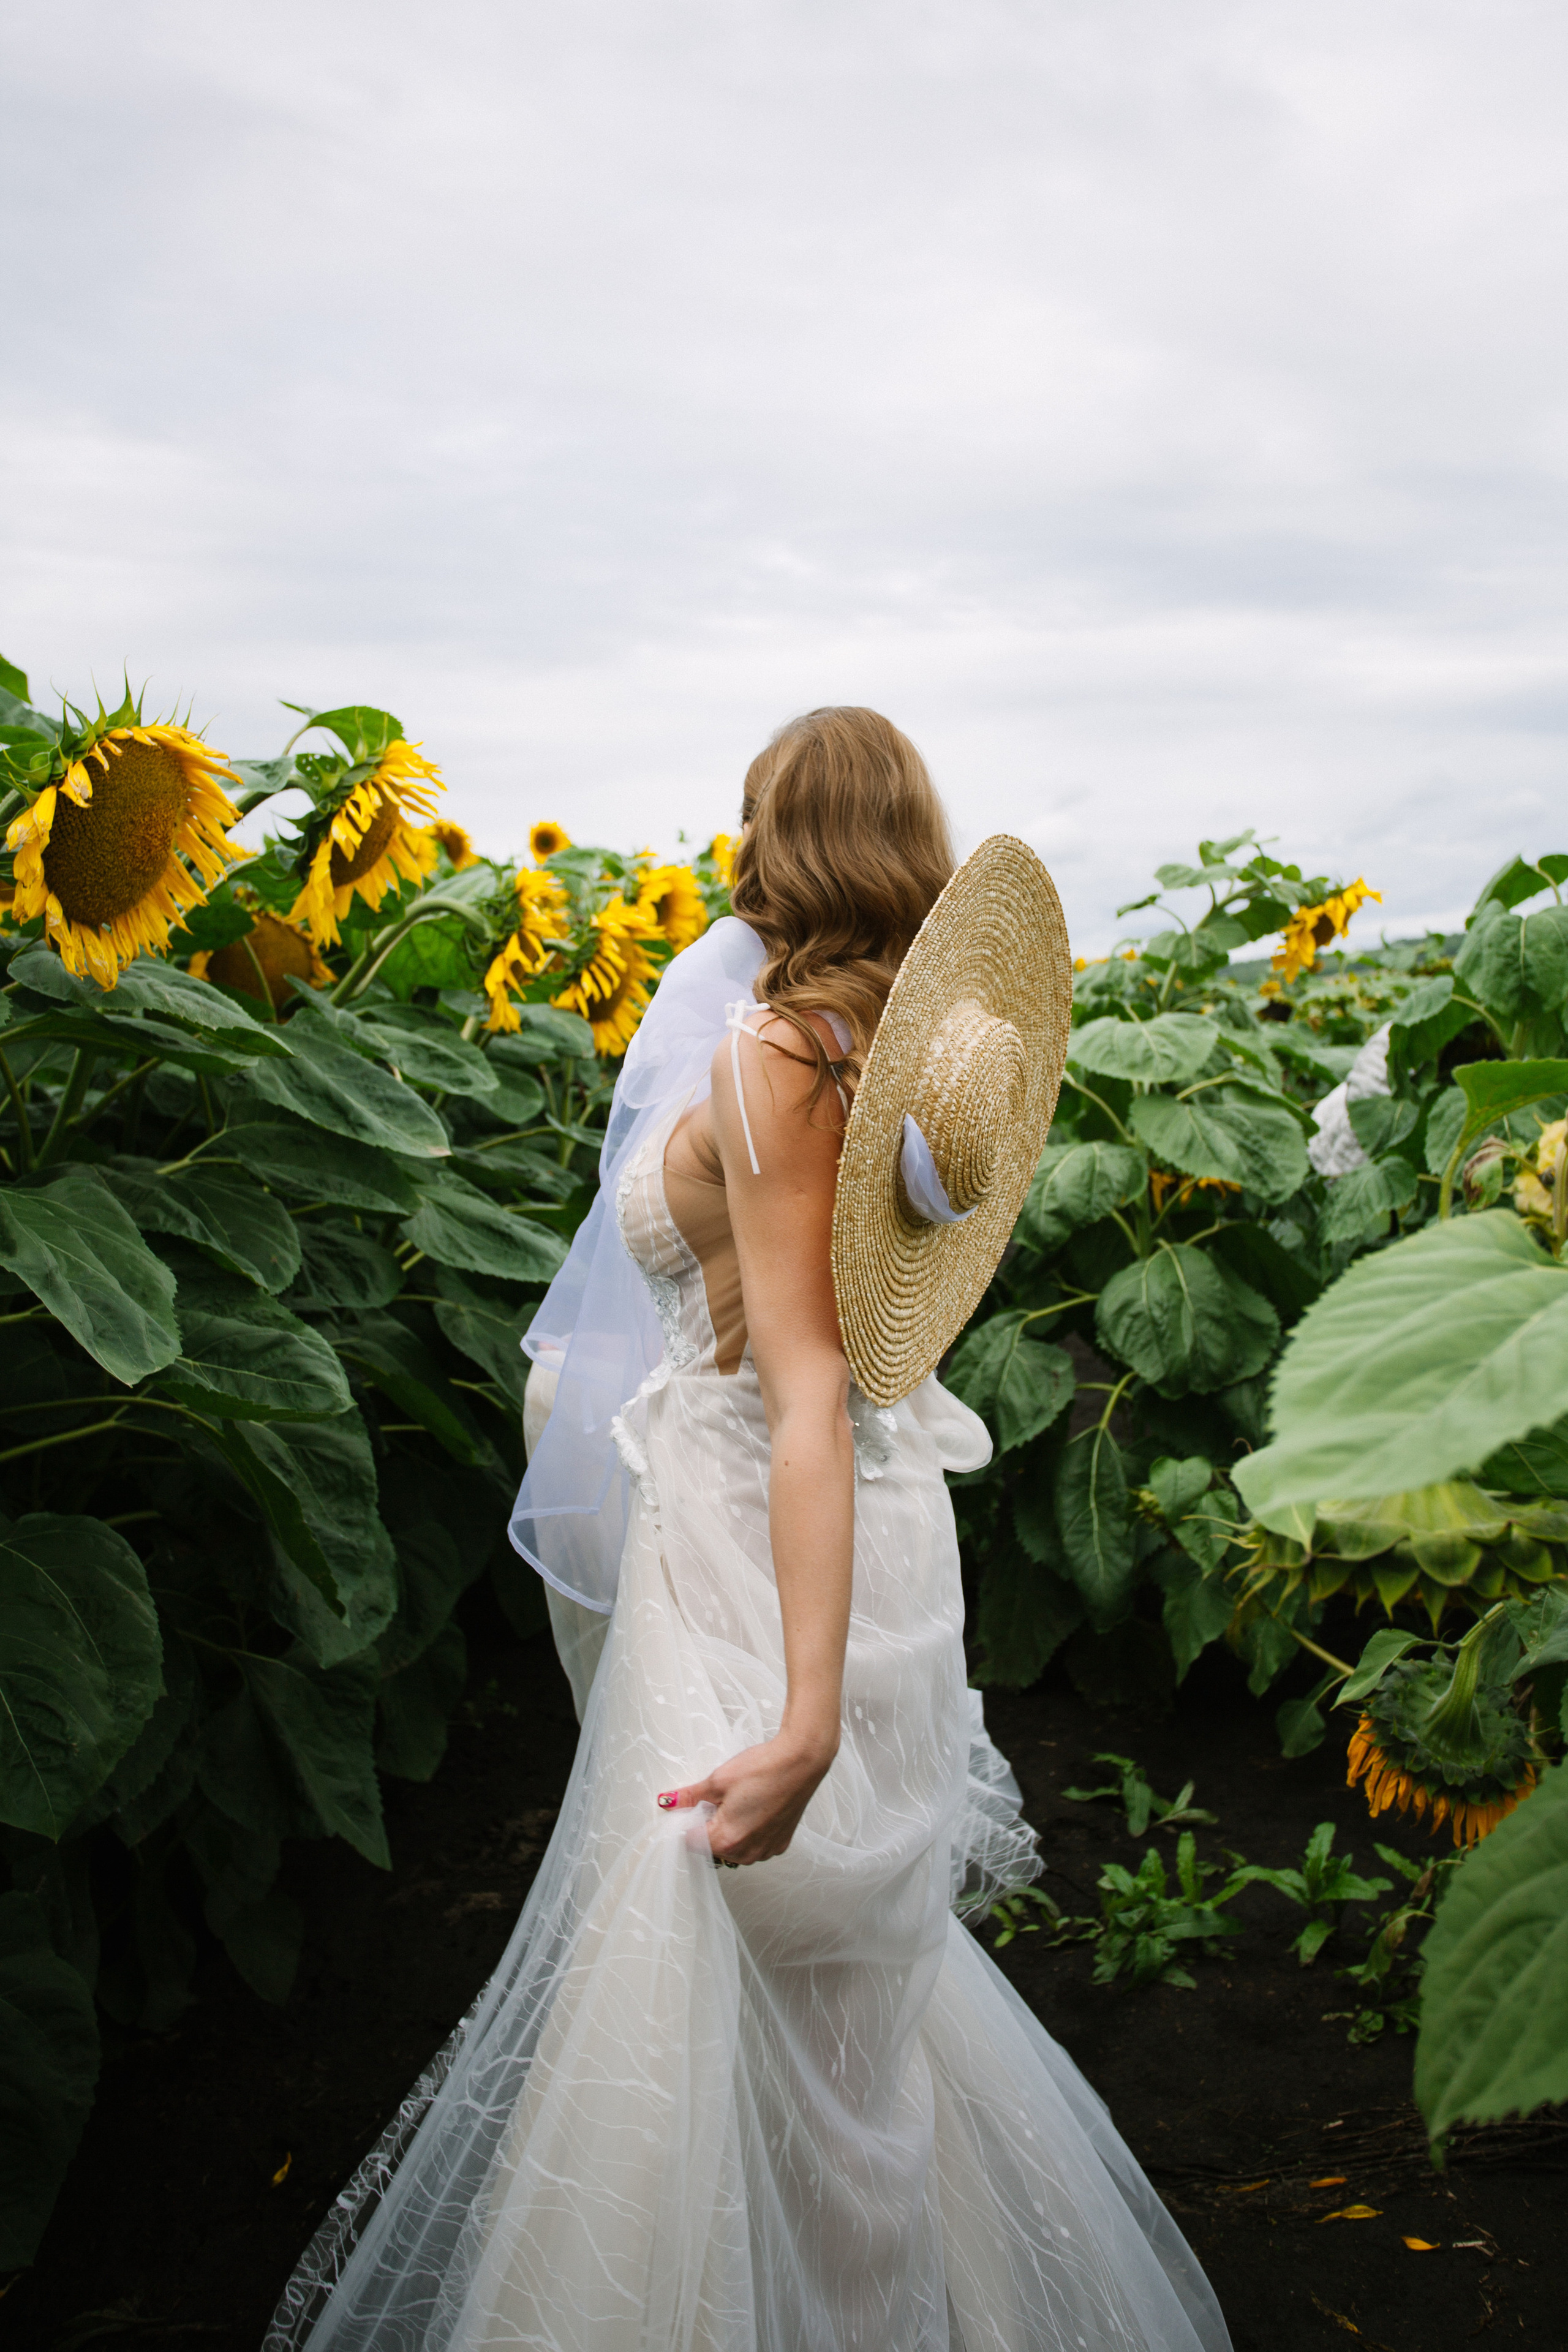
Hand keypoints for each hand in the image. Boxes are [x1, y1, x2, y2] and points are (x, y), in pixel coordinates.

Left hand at [657, 1730, 835, 1864]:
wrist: (802, 1761)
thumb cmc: (764, 1769)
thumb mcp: (719, 1779)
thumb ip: (691, 1796)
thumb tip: (668, 1802)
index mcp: (727, 1840)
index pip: (691, 1842)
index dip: (686, 1823)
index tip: (690, 1807)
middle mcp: (747, 1853)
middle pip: (712, 1848)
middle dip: (707, 1827)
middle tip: (715, 1800)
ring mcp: (766, 1851)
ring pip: (734, 1849)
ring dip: (728, 1832)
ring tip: (736, 1802)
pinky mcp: (780, 1844)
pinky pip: (754, 1846)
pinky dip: (749, 1832)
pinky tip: (753, 1808)